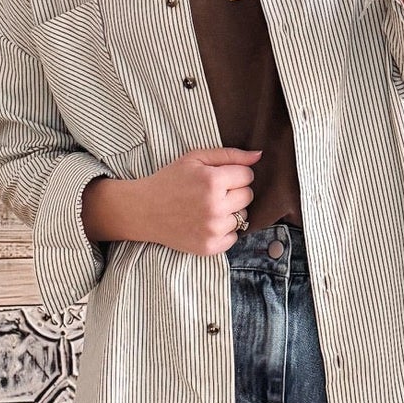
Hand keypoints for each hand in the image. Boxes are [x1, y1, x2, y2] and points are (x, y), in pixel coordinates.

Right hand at [132, 146, 261, 254]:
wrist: (144, 210)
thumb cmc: (170, 180)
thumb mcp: (195, 158)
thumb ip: (230, 155)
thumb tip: (259, 155)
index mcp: (213, 181)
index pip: (248, 176)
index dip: (234, 175)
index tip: (219, 178)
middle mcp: (215, 207)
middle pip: (248, 196)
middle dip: (235, 192)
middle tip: (213, 193)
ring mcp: (213, 229)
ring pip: (243, 217)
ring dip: (230, 212)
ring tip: (208, 208)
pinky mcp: (210, 247)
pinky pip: (233, 237)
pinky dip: (224, 231)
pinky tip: (206, 223)